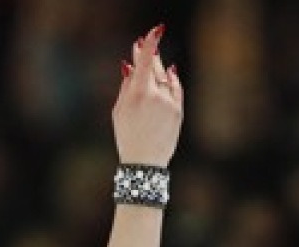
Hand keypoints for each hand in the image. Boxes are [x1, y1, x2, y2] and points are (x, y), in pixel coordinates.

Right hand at [113, 24, 183, 166]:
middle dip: (150, 54)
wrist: (145, 162)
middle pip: (155, 67)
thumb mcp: (119, 111)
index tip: (154, 32)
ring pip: (165, 77)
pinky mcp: (178, 110)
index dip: (149, 45)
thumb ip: (126, 86)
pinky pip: (176, 88)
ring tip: (153, 59)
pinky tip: (169, 72)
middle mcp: (156, 95)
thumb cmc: (127, 136)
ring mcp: (170, 102)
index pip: (145, 62)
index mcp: (139, 94)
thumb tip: (130, 66)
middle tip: (142, 44)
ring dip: (159, 67)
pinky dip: (172, 79)